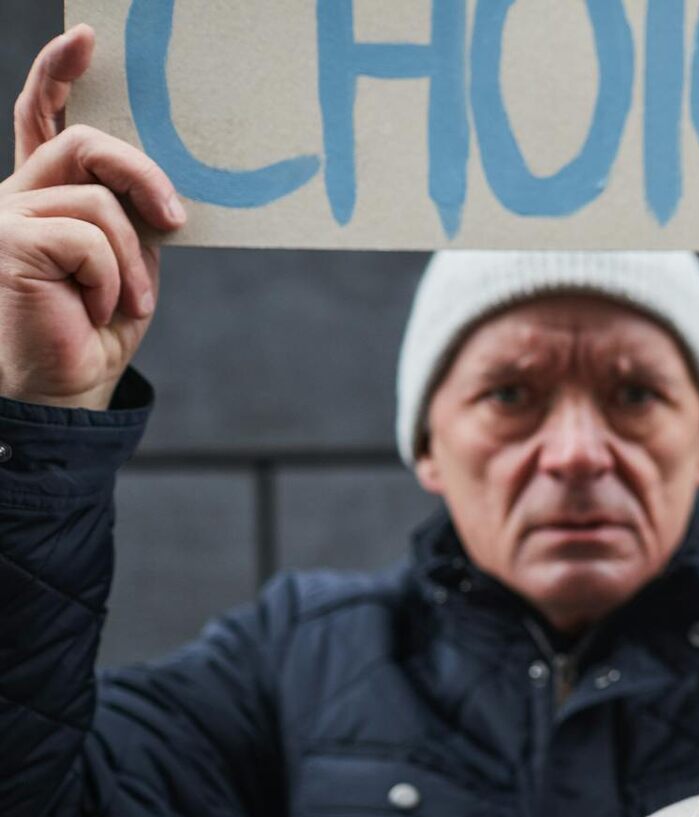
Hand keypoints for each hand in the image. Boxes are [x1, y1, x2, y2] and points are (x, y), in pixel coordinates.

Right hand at [0, 24, 184, 409]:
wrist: (66, 389)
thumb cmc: (97, 328)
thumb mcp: (128, 260)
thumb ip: (130, 213)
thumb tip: (163, 187)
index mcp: (44, 193)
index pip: (44, 119)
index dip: (58, 73)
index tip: (88, 39)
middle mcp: (16, 194)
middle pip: (85, 142)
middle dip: (142, 175)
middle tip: (176, 220)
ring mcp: (6, 214)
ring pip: (98, 199)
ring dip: (134, 259)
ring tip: (127, 302)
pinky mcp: (9, 239)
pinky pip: (91, 237)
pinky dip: (114, 279)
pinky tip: (95, 309)